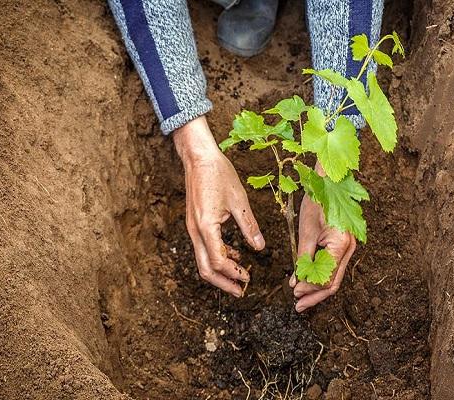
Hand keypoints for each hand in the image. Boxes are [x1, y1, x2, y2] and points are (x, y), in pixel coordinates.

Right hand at [174, 116, 264, 296]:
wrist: (199, 158)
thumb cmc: (218, 174)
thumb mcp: (239, 200)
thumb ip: (249, 226)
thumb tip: (260, 248)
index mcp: (206, 227)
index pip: (218, 261)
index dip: (234, 273)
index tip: (248, 279)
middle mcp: (195, 231)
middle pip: (205, 269)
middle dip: (223, 283)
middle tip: (240, 291)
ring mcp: (193, 228)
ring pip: (202, 260)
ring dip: (220, 272)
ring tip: (239, 277)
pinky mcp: (195, 223)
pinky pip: (203, 248)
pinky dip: (217, 256)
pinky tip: (234, 255)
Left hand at [289, 163, 355, 311]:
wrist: (328, 181)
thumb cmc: (317, 202)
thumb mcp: (306, 232)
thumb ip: (303, 259)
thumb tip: (297, 282)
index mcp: (341, 245)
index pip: (326, 279)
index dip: (310, 289)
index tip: (294, 293)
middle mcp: (349, 248)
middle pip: (334, 283)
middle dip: (315, 295)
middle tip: (298, 306)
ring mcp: (348, 247)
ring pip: (334, 276)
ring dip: (317, 288)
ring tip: (301, 298)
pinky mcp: (342, 244)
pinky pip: (333, 266)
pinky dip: (320, 275)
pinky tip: (307, 280)